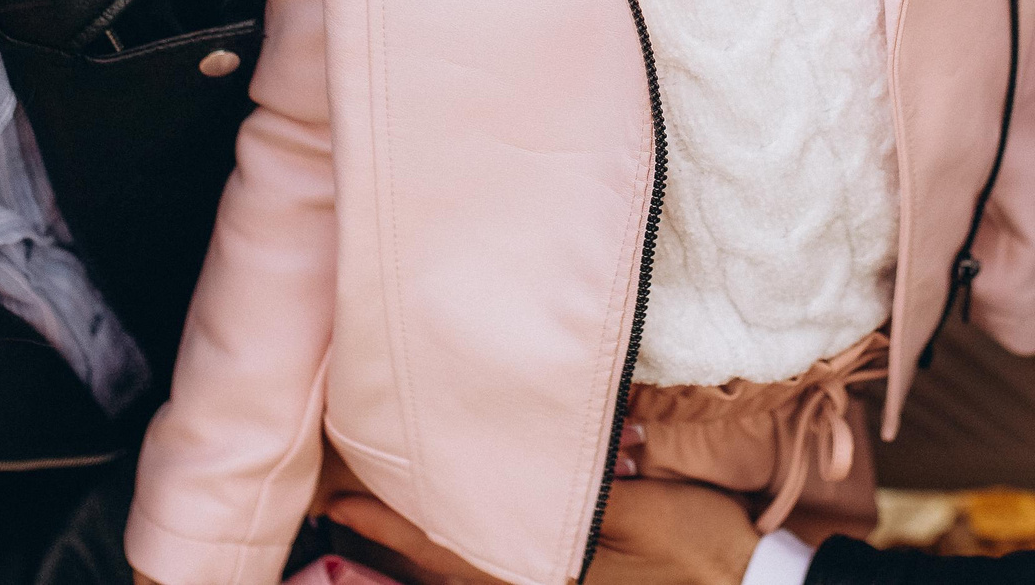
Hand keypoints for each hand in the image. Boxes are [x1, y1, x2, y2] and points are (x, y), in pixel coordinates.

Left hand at [324, 481, 759, 584]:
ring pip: (461, 579)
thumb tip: (514, 462)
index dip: (386, 518)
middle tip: (333, 501)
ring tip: (362, 529)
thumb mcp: (645, 507)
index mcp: (542, 572)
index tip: (335, 495)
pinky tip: (438, 555)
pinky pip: (492, 581)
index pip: (444, 542)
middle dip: (387, 534)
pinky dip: (456, 567)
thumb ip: (579, 491)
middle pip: (440, 567)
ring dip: (412, 555)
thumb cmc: (701, 551)